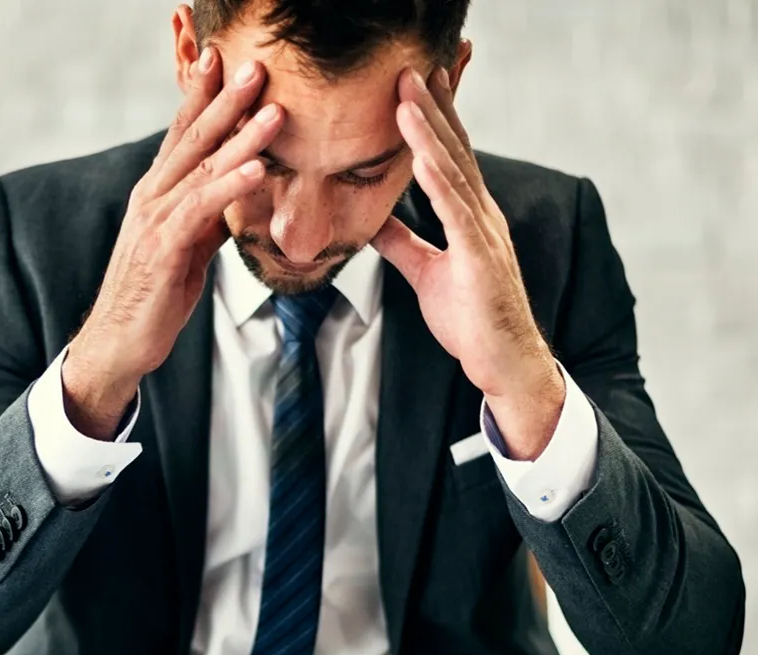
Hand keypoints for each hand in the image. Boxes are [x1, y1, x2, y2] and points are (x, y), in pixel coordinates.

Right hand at [63, 48, 283, 439]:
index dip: (204, 96)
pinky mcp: (164, 248)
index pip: (183, 135)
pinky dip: (230, 187)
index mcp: (156, 193)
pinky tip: (257, 170)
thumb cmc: (154, 295)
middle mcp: (151, 197)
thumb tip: (242, 189)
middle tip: (255, 66)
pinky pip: (200, 210)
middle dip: (225, 100)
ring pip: (202, 169)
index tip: (225, 60)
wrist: (119, 341)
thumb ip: (209, 214)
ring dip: (240, 138)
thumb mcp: (188, 246)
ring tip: (273, 113)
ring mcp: (154, 221)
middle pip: (192, 139)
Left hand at [372, 67, 564, 459]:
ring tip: (407, 98)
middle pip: (454, 151)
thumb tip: (373, 219)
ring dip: (430, 134)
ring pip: (454, 173)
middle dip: (431, 109)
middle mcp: (481, 215)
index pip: (449, 158)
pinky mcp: (481, 259)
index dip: (431, 120)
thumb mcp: (425, 273)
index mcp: (469, 216)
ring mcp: (484, 234)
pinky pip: (457, 213)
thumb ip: (403, 242)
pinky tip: (422, 157)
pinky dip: (439, 182)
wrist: (503, 363)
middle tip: (409, 68)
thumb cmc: (471, 320)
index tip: (413, 84)